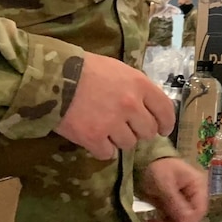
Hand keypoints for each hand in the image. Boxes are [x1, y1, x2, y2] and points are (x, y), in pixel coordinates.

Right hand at [54, 54, 175, 159]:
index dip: (166, 123)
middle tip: (128, 128)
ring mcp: (112, 123)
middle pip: (148, 131)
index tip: (163, 130)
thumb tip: (146, 104)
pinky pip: (108, 153)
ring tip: (107, 130)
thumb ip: (135, 87)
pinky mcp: (93, 137)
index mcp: (140, 85)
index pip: (165, 110)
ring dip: (120, 140)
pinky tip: (96, 140)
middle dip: (140, 132)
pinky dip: (103, 150)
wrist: (54, 77)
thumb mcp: (118, 69)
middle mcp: (131, 105)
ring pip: (128, 144)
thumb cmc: (86, 68)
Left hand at [139, 157, 208, 221]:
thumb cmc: (158, 167)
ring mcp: (185, 202)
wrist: (146, 160)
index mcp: (198, 187)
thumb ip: (175, 201)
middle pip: (190, 219)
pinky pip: (171, 220)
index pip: (199, 210)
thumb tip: (186, 221)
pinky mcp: (174, 206)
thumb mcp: (165, 183)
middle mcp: (195, 197)